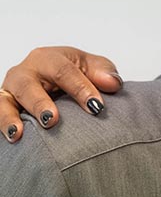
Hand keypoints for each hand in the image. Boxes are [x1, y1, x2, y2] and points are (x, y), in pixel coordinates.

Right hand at [1, 47, 122, 142]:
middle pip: (29, 85)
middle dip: (40, 103)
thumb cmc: (76, 73)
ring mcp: (11, 90)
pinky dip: (2, 125)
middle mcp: (26, 72)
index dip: (81, 88)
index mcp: (49, 58)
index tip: (97, 107)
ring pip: (5, 101)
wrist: (56, 80)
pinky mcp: (4, 105)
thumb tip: (113, 83)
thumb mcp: (92, 68)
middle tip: (52, 120)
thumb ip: (103, 73)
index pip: (65, 71)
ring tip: (20, 133)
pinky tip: (12, 138)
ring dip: (11, 117)